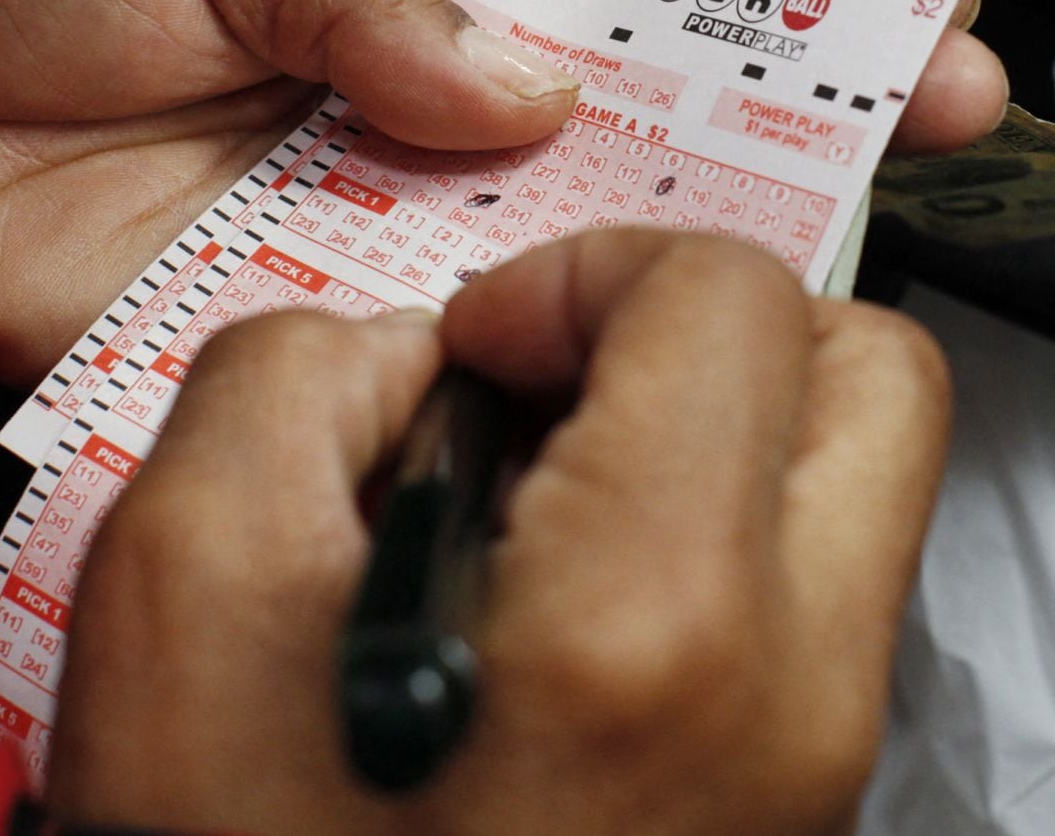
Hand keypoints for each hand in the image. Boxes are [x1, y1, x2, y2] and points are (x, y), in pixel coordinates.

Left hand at [0, 0, 1008, 386]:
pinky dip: (547, 336)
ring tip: (828, 206)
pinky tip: (644, 324)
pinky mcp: (335, 311)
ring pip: (581, 222)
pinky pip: (462, 331)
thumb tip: (512, 71)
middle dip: (792, 90)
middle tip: (927, 95)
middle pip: (643, 94)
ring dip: (699, 223)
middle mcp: (433, 86)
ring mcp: (395, 207)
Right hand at [47, 228, 952, 835]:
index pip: (731, 298)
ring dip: (705, 440)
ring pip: (846, 496)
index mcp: (654, 618)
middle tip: (569, 372)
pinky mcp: (795, 817)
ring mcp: (813, 772)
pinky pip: (802, 610)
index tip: (485, 345)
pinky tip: (541, 614)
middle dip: (713, 330)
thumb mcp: (179, 593)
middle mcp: (789, 696)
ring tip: (530, 505)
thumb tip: (406, 357)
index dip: (584, 272)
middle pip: (876, 381)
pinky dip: (699, 553)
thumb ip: (293, 378)